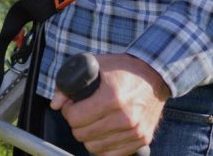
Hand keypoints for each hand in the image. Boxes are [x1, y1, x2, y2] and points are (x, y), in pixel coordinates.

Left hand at [50, 53, 170, 155]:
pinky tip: (103, 133)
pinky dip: (103, 146)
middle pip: (82, 134)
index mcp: (112, 97)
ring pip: (94, 147)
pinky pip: (111, 154)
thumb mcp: (96, 66)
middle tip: (81, 113)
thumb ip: (71, 83)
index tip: (72, 105)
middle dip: (76, 123)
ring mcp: (135, 130)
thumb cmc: (125, 69)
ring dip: (88, 136)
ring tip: (92, 122)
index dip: (68, 111)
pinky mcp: (142, 139)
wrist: (156, 76)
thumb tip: (55, 103)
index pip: (75, 117)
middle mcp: (125, 117)